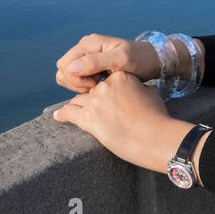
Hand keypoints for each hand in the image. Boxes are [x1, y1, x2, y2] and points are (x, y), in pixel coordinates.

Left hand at [51, 70, 176, 171]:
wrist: (155, 137)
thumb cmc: (157, 117)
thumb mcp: (150, 93)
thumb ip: (137, 88)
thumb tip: (133, 90)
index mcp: (121, 76)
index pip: (105, 80)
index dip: (104, 89)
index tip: (104, 95)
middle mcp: (105, 86)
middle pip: (92, 91)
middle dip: (92, 100)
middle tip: (92, 108)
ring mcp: (96, 101)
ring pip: (79, 100)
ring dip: (77, 106)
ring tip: (71, 110)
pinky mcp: (89, 118)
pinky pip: (69, 112)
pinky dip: (62, 114)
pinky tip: (57, 116)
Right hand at [55, 34, 160, 92]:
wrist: (151, 61)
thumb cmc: (140, 59)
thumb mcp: (121, 60)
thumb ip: (96, 62)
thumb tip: (71, 68)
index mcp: (90, 43)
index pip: (65, 65)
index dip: (76, 79)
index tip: (97, 83)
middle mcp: (85, 47)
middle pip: (63, 70)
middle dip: (78, 83)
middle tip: (99, 85)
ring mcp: (86, 56)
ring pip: (67, 75)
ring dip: (80, 85)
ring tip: (100, 84)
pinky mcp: (90, 64)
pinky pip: (76, 78)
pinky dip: (84, 85)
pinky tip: (100, 85)